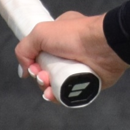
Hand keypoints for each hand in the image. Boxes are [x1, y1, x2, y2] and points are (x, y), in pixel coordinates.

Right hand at [13, 11, 129, 102]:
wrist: (105, 46)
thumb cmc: (75, 36)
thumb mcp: (40, 33)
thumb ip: (24, 49)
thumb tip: (24, 71)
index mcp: (61, 37)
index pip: (41, 54)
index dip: (34, 63)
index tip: (33, 67)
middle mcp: (70, 52)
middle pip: (46, 71)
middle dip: (40, 77)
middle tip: (43, 76)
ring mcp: (79, 68)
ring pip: (56, 84)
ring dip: (47, 88)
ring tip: (48, 85)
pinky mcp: (87, 82)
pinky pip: (69, 93)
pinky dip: (59, 96)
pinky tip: (54, 95)